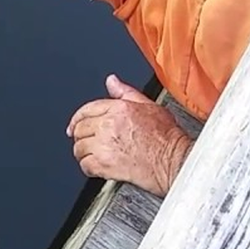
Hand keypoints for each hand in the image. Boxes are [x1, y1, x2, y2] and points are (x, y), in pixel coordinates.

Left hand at [66, 74, 192, 196]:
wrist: (174, 160)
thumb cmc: (167, 137)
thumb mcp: (149, 105)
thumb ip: (125, 92)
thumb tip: (112, 81)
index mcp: (117, 109)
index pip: (86, 110)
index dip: (77, 119)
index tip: (74, 126)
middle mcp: (108, 126)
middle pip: (80, 129)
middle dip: (80, 136)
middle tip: (86, 142)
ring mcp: (104, 146)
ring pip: (79, 148)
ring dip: (83, 152)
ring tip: (92, 155)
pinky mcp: (105, 165)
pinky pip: (85, 165)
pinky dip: (88, 167)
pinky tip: (96, 167)